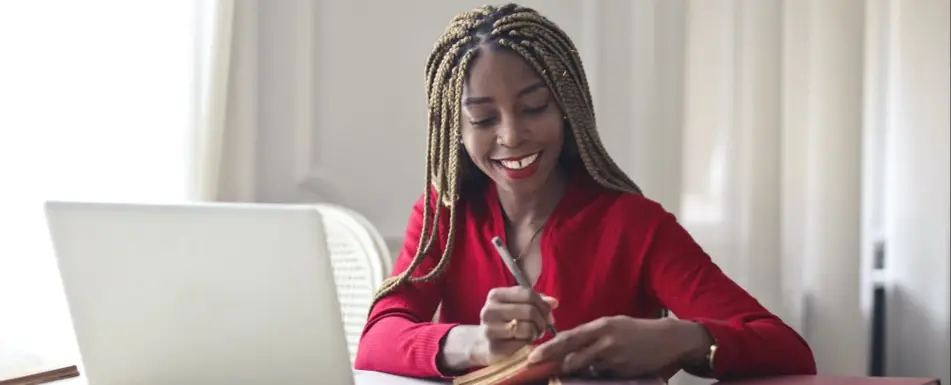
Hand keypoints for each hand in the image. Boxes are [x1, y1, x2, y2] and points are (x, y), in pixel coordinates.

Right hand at [473, 286, 557, 364]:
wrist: (482, 344)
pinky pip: (523, 344)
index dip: (543, 304)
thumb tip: (554, 302)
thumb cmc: (504, 321)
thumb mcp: (516, 306)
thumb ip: (536, 301)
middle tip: (542, 327)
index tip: (547, 313)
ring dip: (536, 333)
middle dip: (542, 320)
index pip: (528, 294)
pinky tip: (524, 343)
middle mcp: (489, 310)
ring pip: (528, 328)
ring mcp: (490, 329)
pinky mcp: (494, 347)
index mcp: (495, 295)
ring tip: (533, 334)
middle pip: (530, 310)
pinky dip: (528, 344)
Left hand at [526, 316, 706, 377]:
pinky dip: (598, 374)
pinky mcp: (622, 373)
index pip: (568, 338)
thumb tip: (568, 345)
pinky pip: (601, 376)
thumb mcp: (613, 324)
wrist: (668, 340)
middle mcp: (605, 342)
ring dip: (579, 370)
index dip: (548, 349)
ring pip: (585, 369)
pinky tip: (609, 367)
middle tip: (542, 369)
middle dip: (555, 365)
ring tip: (587, 364)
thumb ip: (591, 334)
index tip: (533, 357)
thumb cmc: (637, 331)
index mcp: (601, 326)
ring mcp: (614, 359)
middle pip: (571, 357)